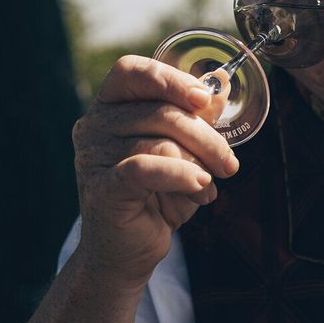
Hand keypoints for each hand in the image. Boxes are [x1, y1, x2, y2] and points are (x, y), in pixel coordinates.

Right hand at [72, 55, 237, 285]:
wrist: (129, 251)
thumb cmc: (157, 196)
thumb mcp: (184, 152)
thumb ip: (197, 118)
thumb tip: (220, 83)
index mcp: (110, 107)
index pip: (131, 71)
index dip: (170, 79)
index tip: (204, 99)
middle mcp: (94, 125)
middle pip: (160, 112)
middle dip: (206, 138)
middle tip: (229, 164)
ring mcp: (94, 156)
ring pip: (160, 142)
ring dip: (198, 166)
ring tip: (207, 187)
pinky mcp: (103, 187)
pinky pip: (147, 169)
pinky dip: (182, 176)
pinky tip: (201, 190)